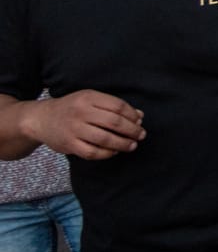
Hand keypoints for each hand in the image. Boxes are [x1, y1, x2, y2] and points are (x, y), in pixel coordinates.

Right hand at [22, 90, 144, 159]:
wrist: (42, 119)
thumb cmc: (72, 108)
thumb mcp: (90, 99)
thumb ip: (113, 106)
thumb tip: (139, 116)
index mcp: (88, 98)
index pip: (118, 106)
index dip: (133, 115)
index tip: (139, 122)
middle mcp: (81, 113)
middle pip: (114, 122)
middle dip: (132, 130)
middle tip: (141, 135)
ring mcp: (74, 129)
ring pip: (105, 139)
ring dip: (123, 144)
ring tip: (132, 145)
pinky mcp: (69, 144)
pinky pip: (92, 152)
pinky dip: (107, 153)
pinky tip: (114, 151)